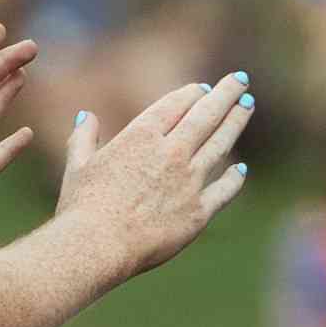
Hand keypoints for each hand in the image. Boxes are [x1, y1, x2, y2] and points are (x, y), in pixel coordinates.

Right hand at [56, 72, 258, 281]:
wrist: (99, 246)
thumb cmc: (82, 207)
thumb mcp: (77, 165)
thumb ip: (84, 138)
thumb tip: (86, 116)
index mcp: (141, 136)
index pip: (176, 104)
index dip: (192, 93)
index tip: (203, 88)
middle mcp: (171, 153)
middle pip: (206, 115)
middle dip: (226, 94)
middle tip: (241, 80)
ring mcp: (189, 182)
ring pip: (220, 144)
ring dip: (236, 122)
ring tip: (248, 105)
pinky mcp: (199, 212)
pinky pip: (224, 190)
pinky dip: (235, 178)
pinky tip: (241, 169)